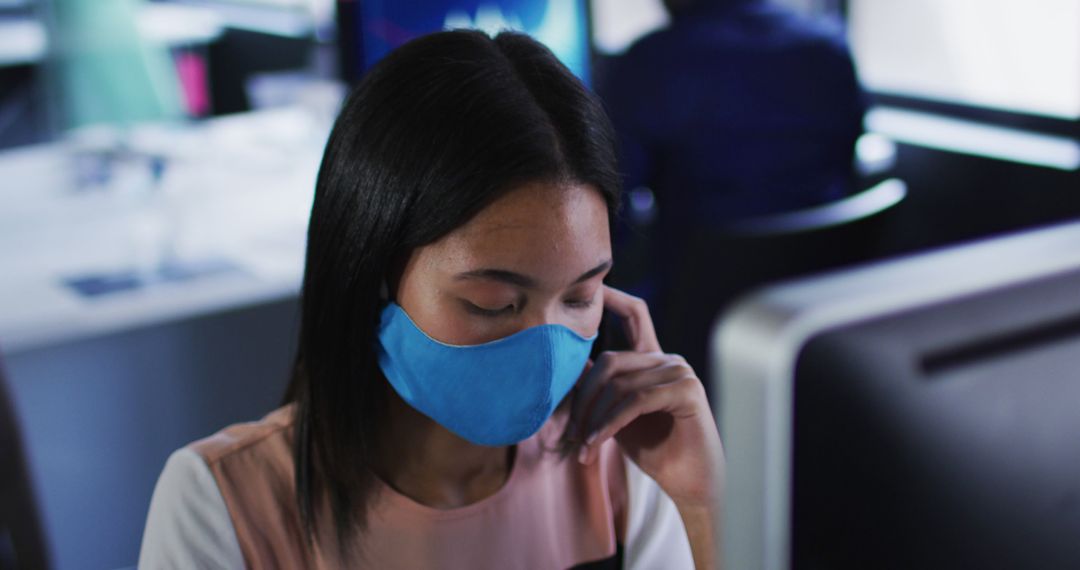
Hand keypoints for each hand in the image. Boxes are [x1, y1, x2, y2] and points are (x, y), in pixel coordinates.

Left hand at [570, 286, 723, 509]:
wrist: (689, 483)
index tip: (592, 286)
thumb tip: (567, 360)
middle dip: (583, 397)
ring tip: (584, 447)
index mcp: (652, 359)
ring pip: (619, 384)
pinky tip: (596, 444)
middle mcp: (668, 359)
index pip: (635, 315)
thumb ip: (598, 387)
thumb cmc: (654, 450)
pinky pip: (635, 401)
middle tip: (571, 432)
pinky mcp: (687, 391)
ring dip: (594, 420)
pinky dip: (609, 424)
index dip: (613, 297)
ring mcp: (681, 371)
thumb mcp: (616, 415)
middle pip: (610, 360)